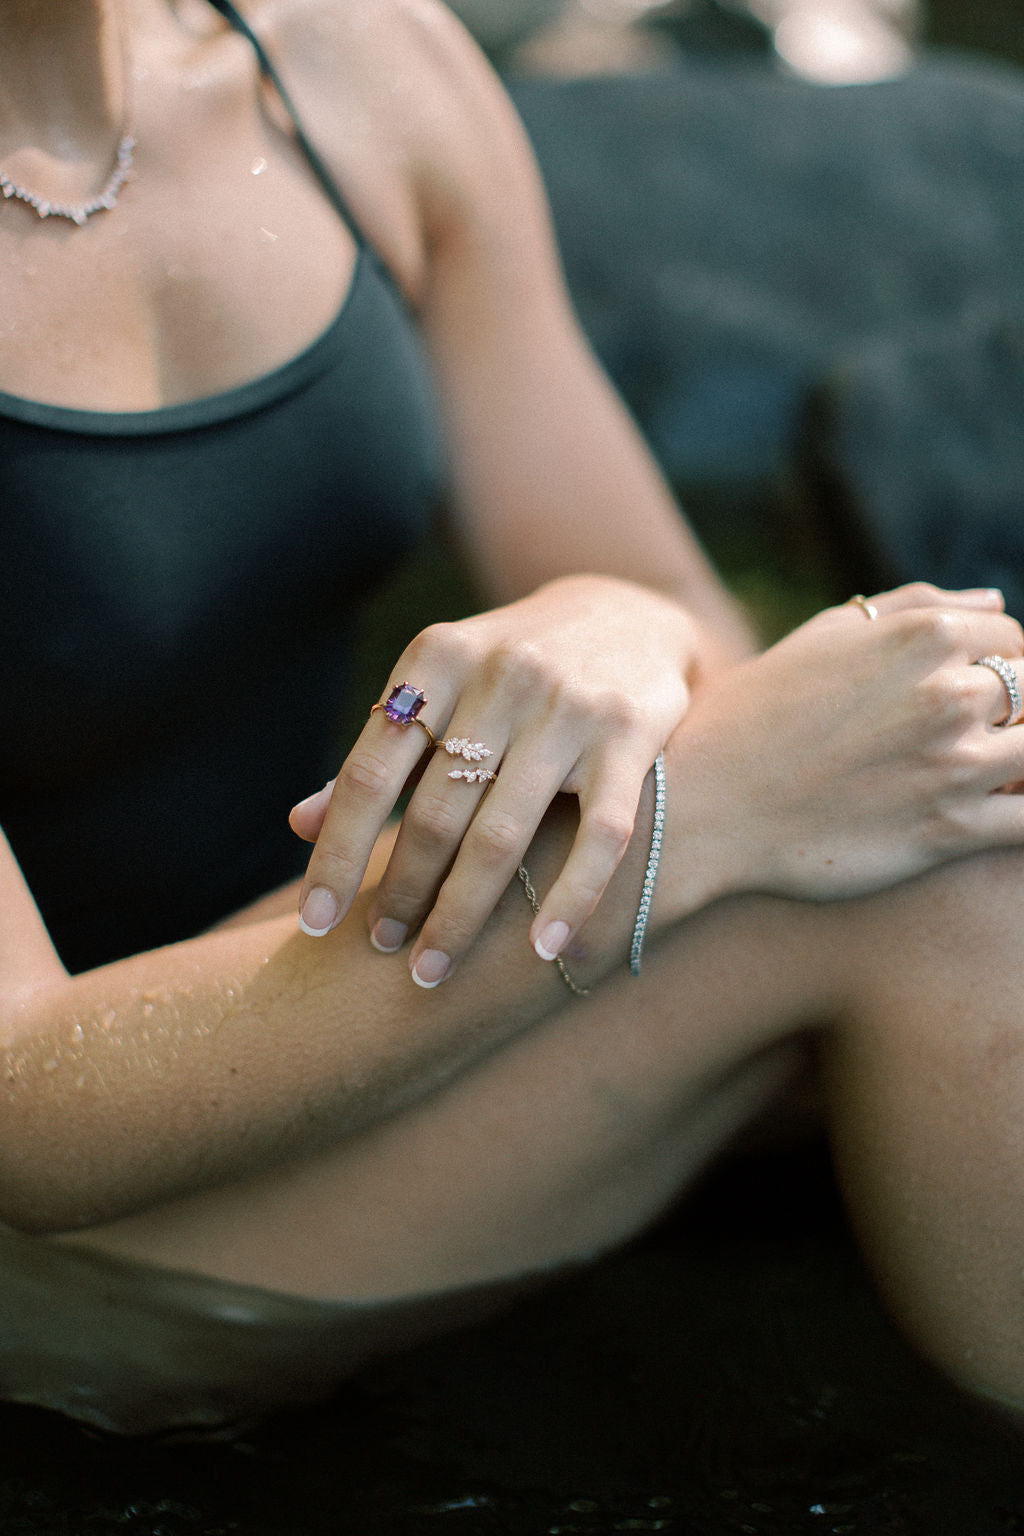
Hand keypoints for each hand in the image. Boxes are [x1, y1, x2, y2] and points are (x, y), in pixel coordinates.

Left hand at [290, 575, 705, 982]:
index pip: (368, 774)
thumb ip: (380, 755)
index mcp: (438, 660)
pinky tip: (544, 951)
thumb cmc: (510, 671)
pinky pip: (599, 836)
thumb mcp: (439, 688)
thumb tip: (300, 826)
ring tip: (434, 966)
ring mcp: (570, 706)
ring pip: (503, 834)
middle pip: (433, 813)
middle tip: (384, 951)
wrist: (628, 614)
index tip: (315, 924)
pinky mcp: (631, 735)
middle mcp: (502, 676)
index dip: (336, 854)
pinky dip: (570, 900)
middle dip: (401, 894)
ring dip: (462, 914)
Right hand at [660, 583, 1023, 912]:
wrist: (705, 804)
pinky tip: (994, 810)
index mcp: (923, 636)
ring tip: (974, 772)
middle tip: (959, 736)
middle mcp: (948, 694)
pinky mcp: (952, 832)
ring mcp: (955, 765)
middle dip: (1011, 712)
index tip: (966, 693)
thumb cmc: (756, 713)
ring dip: (1018, 757)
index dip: (996, 667)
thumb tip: (996, 604)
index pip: (1013, 640)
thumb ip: (914, 606)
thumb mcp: (825, 636)